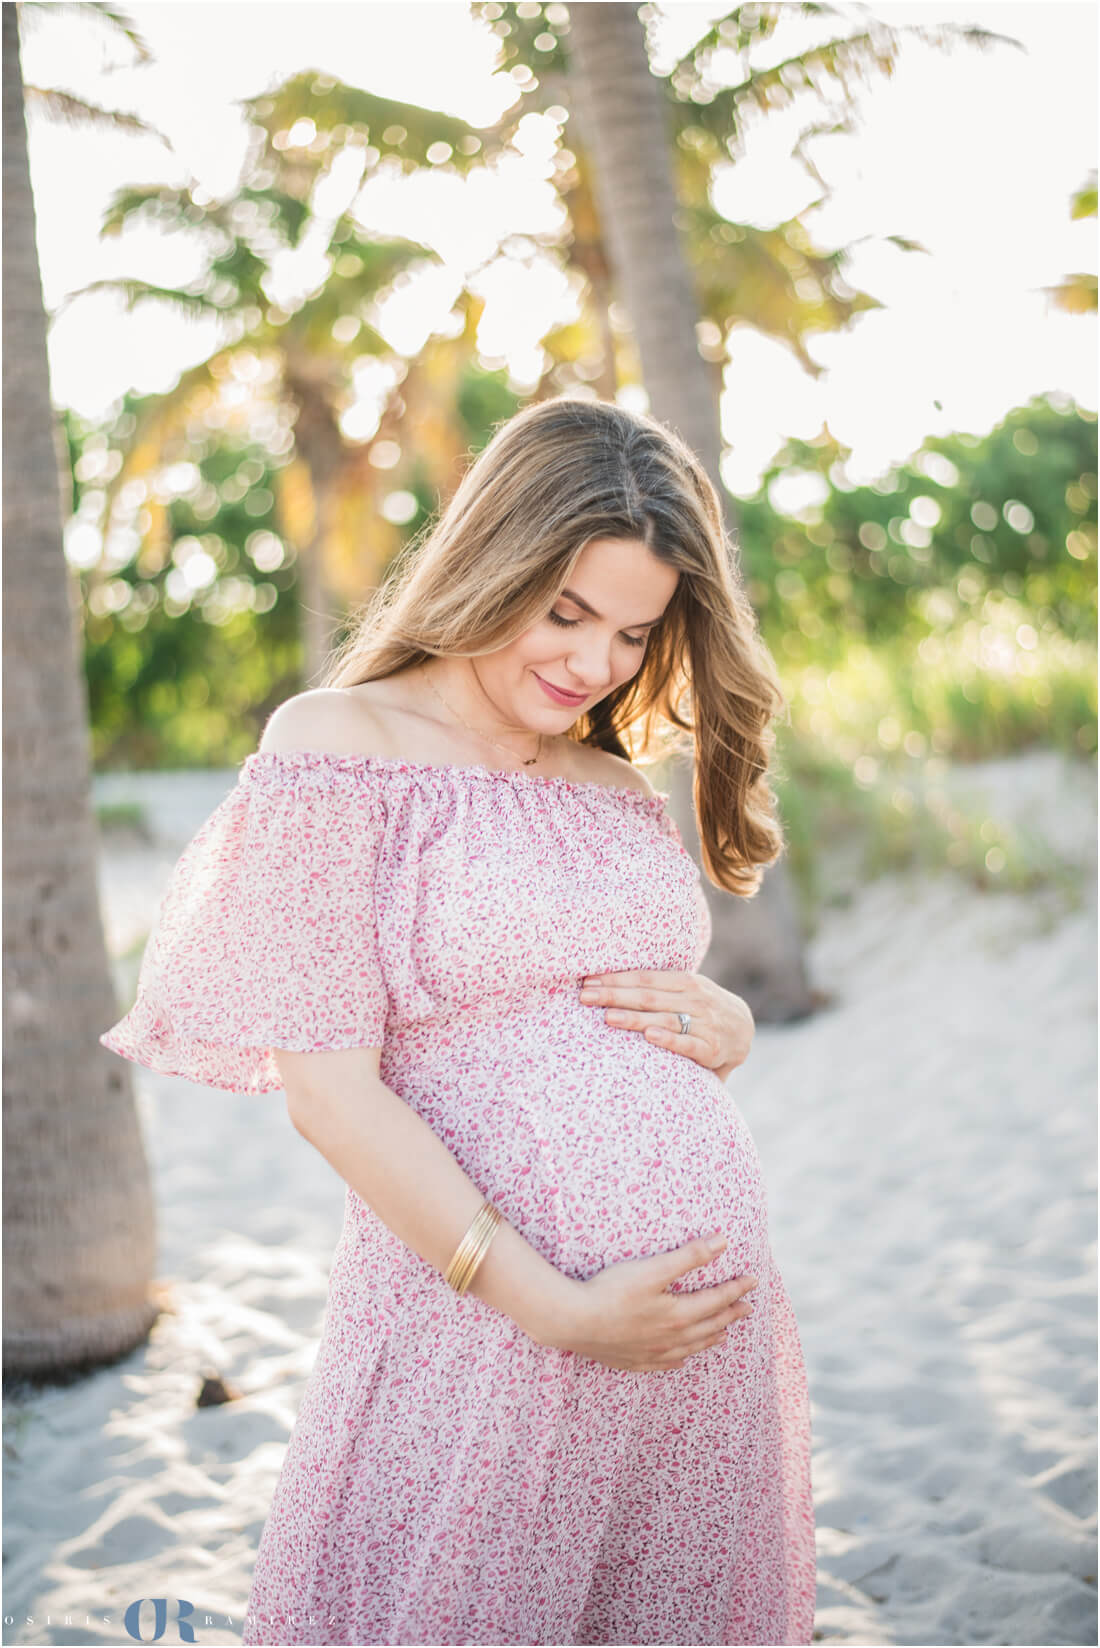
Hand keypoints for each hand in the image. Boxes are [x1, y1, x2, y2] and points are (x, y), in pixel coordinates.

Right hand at [539, 1236, 756, 1370]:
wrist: (573, 1321)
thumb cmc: (611, 1291)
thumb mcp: (653, 1269)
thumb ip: (689, 1256)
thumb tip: (723, 1241)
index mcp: (678, 1315)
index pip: (716, 1300)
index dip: (736, 1289)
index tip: (753, 1282)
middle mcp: (670, 1338)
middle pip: (709, 1325)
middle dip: (730, 1314)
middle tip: (747, 1308)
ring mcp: (652, 1353)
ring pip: (691, 1348)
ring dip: (710, 1338)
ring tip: (724, 1335)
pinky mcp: (633, 1360)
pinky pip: (665, 1364)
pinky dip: (680, 1359)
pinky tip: (682, 1359)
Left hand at [579, 969, 754, 1081]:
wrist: (744, 1029)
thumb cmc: (702, 1008)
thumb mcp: (685, 990)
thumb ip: (656, 987)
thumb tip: (609, 982)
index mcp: (685, 982)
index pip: (644, 977)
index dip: (616, 978)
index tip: (588, 981)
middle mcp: (695, 999)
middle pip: (648, 996)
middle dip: (614, 996)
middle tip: (585, 997)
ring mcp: (704, 1023)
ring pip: (664, 1019)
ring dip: (634, 1018)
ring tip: (608, 1017)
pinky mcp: (711, 1049)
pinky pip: (687, 1044)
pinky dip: (669, 1040)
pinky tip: (650, 1036)